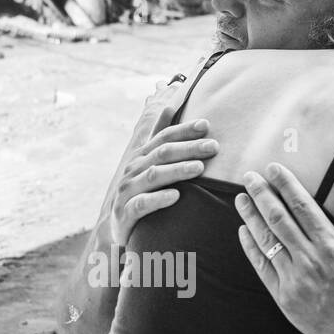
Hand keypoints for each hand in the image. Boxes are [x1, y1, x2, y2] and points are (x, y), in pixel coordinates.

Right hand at [110, 106, 217, 246]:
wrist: (120, 228)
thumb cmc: (141, 193)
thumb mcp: (148, 164)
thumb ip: (157, 136)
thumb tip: (169, 105)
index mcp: (140, 158)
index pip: (163, 138)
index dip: (184, 130)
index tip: (206, 125)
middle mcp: (133, 171)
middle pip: (162, 154)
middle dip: (188, 149)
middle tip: (214, 147)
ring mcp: (127, 192)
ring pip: (153, 177)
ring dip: (177, 170)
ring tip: (199, 168)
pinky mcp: (124, 215)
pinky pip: (141, 205)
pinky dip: (158, 199)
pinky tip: (175, 196)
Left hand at [234, 163, 333, 333]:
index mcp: (332, 244)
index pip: (302, 206)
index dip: (285, 185)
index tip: (273, 168)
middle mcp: (310, 259)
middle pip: (278, 219)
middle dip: (261, 194)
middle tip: (249, 177)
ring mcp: (294, 278)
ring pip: (266, 240)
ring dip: (250, 216)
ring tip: (240, 198)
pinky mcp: (283, 295)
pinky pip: (261, 266)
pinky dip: (251, 247)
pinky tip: (243, 231)